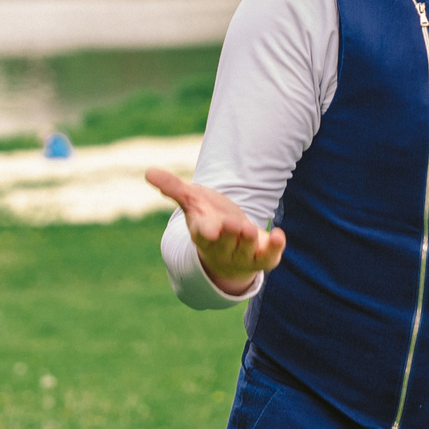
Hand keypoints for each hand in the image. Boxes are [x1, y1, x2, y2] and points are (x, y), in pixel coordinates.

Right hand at [146, 169, 285, 295]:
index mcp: (203, 234)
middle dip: (228, 235)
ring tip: (250, 229)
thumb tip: (148, 171)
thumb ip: (173, 187)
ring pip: (245, 251)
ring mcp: (242, 255)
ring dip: (248, 241)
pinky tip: (280, 235)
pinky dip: (275, 248)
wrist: (232, 243)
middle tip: (233, 224)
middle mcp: (222, 248)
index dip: (206, 232)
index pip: (202, 235)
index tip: (208, 229)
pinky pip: (268, 257)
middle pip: (224, 244)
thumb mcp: (193, 201)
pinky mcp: (262, 258)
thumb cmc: (209, 218)